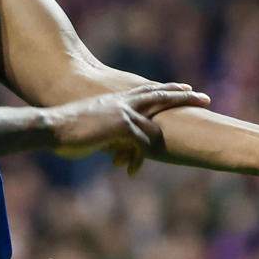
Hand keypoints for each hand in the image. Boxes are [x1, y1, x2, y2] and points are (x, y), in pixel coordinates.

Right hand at [46, 83, 209, 161]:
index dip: (168, 89)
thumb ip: (110, 132)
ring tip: (187, 143)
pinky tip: (132, 171)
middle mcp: (123, 102)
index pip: (149, 91)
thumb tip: (119, 145)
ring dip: (162, 144)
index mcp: (117, 99)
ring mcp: (123, 113)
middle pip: (161, 96)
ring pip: (154, 124)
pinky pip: (139, 143)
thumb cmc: (68, 130)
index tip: (185, 87)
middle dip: (185, 97)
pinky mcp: (120, 126)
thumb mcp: (93, 129)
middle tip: (206, 97)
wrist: (52, 126)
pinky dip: (136, 159)